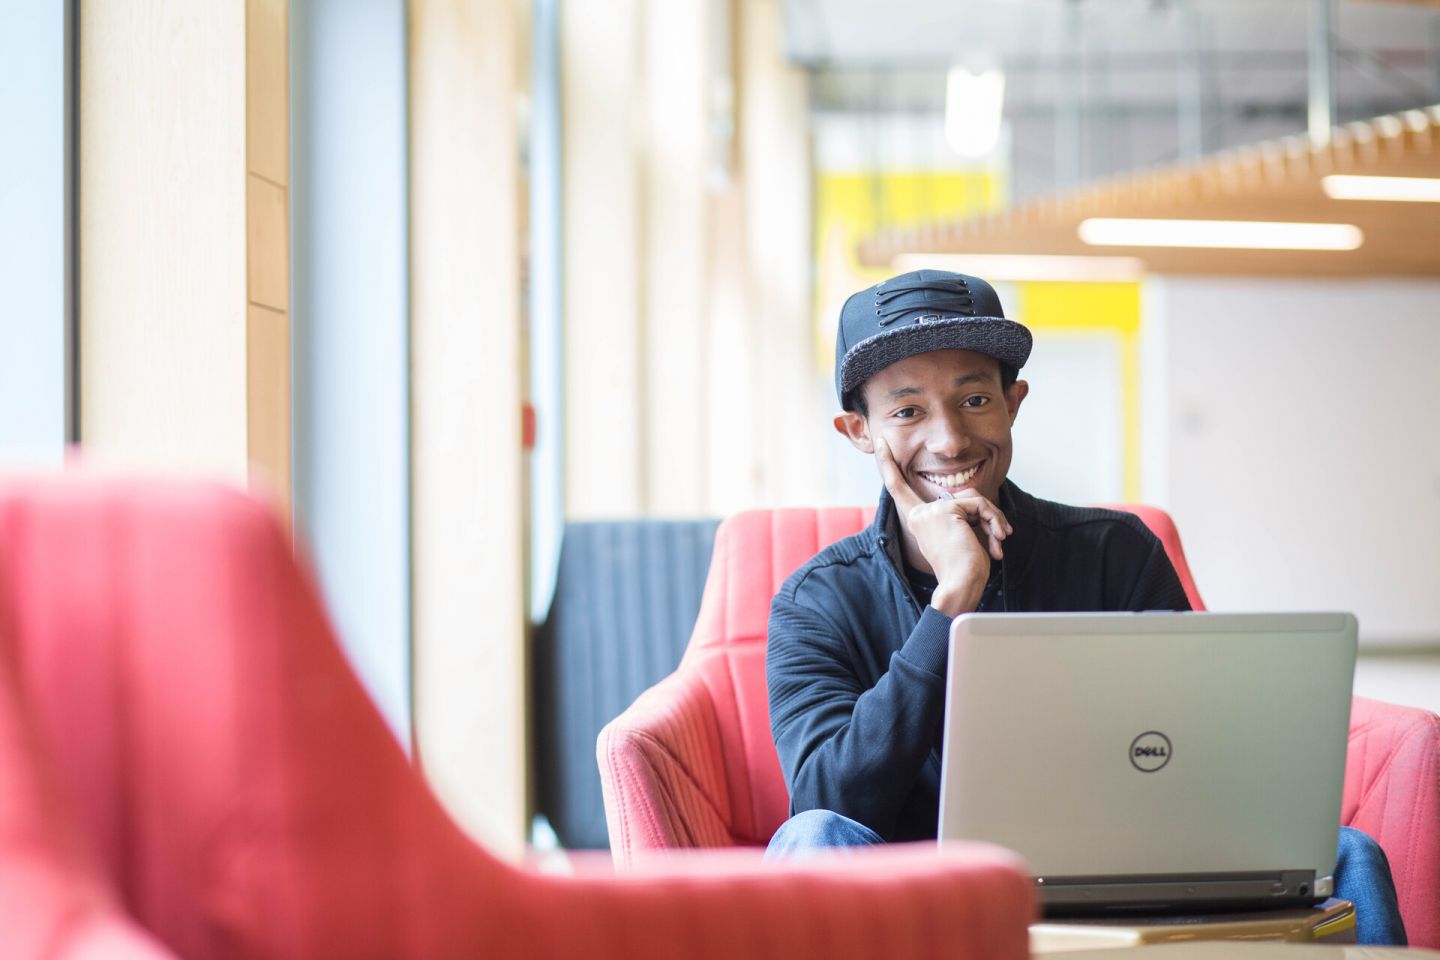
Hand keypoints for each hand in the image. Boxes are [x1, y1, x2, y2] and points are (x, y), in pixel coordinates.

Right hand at [875, 437, 1011, 615]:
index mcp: (917, 520)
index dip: (888, 463)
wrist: (961, 586)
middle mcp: (919, 513)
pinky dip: (994, 521)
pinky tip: (995, 539)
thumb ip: (964, 515)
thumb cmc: (965, 570)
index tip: (881, 441)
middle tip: (1000, 536)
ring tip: (998, 540)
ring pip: (975, 500)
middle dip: (987, 516)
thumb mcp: (963, 536)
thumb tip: (983, 508)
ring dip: (994, 519)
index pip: (899, 487)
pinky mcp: (946, 511)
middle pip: (962, 497)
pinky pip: (980, 505)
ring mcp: (930, 511)